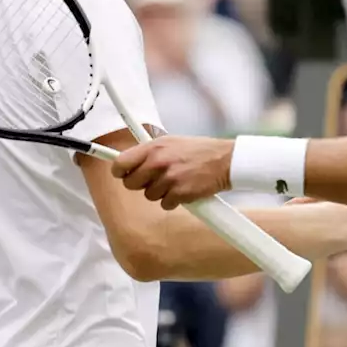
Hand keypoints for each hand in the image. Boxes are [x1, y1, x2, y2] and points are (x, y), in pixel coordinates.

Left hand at [112, 136, 234, 209]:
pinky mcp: (179, 193)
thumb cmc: (201, 151)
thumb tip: (132, 161)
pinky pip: (165, 204)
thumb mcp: (173, 142)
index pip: (121, 163)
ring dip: (160, 192)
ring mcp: (168, 178)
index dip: (120, 171)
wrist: (226, 160)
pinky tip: (184, 190)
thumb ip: (152, 151)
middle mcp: (158, 162)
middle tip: (154, 180)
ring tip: (176, 181)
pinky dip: (173, 201)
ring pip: (149, 195)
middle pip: (131, 183)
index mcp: (154, 147)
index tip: (122, 174)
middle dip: (141, 184)